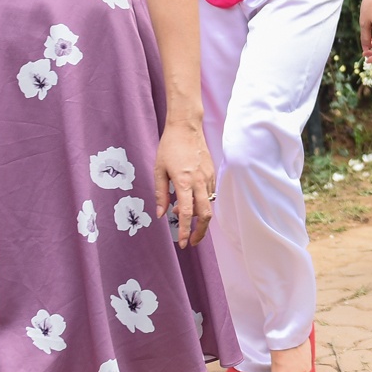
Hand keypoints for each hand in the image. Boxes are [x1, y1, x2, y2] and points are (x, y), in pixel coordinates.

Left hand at [154, 120, 214, 247]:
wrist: (186, 127)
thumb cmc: (169, 147)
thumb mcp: (158, 170)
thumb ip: (160, 193)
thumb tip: (160, 214)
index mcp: (184, 182)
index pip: (186, 214)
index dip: (185, 231)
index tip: (183, 244)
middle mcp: (199, 182)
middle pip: (205, 215)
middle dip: (200, 232)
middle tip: (192, 242)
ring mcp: (208, 177)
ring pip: (209, 205)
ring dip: (199, 216)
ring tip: (184, 215)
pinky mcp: (212, 173)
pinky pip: (210, 194)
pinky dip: (203, 203)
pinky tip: (192, 200)